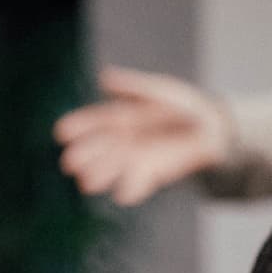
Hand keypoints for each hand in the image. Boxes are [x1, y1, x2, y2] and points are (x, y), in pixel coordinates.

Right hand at [53, 65, 232, 206]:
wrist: (210, 128)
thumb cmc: (181, 106)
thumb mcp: (159, 90)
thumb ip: (133, 87)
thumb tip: (103, 78)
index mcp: (117, 117)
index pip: (93, 122)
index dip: (77, 127)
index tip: (61, 132)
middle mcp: (119, 141)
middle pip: (98, 149)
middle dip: (84, 156)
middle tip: (69, 163)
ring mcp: (132, 159)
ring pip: (112, 168)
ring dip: (100, 176)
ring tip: (87, 182)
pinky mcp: (149, 174)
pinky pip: (137, 183)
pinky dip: (132, 188)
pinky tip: (123, 194)